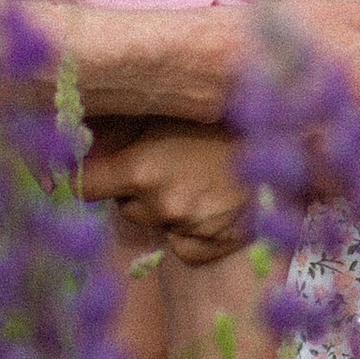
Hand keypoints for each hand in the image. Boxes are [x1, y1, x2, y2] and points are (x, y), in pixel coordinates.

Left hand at [83, 123, 251, 261]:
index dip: (87, 178)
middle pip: (124, 207)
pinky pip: (184, 246)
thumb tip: (74, 151)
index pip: (85, 187)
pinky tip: (214, 203)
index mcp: (140, 169)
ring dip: (167, 208)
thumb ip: (117, 133)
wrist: (286, 136)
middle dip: (137, 190)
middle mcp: (161, 204)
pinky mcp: (214, 246)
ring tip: (199, 177)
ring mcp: (190, 229)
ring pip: (157, 224)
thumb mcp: (164, 112)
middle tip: (170, 163)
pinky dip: (192, 232)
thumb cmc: (219, 116)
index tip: (94, 173)